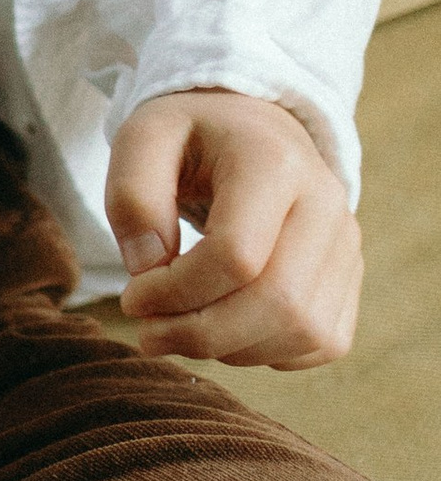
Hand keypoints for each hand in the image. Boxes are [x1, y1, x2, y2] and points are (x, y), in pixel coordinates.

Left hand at [105, 89, 359, 366]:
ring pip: (303, 331)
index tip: (133, 294)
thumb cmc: (191, 138)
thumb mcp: (142, 138)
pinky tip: (225, 326)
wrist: (250, 128)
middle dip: (201, 334)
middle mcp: (326, 203)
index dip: (175, 292)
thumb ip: (131, 196)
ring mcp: (345, 243)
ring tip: (182, 326)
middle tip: (150, 332)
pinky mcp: (350, 277)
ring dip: (231, 348)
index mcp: (274, 162)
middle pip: (278, 302)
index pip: (235, 256)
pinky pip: (322, 342)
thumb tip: (148, 267)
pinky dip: (268, 352)